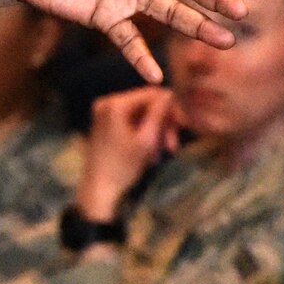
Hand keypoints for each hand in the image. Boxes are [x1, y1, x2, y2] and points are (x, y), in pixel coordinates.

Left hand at [77, 87, 180, 215]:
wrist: (99, 189)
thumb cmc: (123, 166)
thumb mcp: (146, 140)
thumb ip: (159, 114)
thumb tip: (171, 94)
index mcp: (115, 104)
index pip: (151, 94)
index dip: (171, 108)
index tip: (184, 125)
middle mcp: (107, 102)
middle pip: (146, 105)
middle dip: (162, 125)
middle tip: (172, 146)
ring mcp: (104, 113)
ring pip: (141, 116)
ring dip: (155, 133)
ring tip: (161, 154)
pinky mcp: (105, 124)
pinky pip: (131, 123)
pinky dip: (143, 136)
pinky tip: (150, 155)